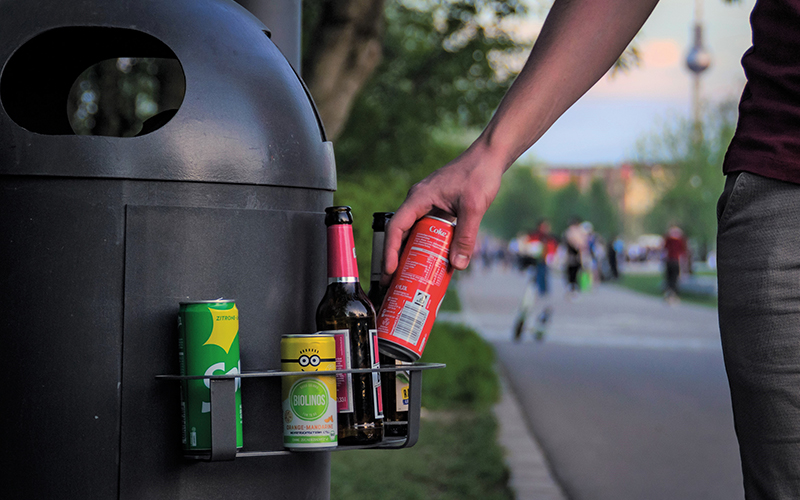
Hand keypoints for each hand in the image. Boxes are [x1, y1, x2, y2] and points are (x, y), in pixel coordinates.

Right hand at [382, 144, 504, 284]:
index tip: (390, 269)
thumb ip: (465, 236)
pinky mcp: (436, 206)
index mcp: (419, 198)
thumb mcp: (473, 207)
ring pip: (412, 231)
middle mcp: (418, 200)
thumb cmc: (479, 174)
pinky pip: (425, 228)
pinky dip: (424, 244)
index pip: (396, 227)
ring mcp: (426, 203)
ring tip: (407, 275)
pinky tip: (431, 259)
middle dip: (394, 257)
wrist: (489, 157)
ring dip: (409, 252)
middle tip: (392, 280)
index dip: (390, 250)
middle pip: (399, 232)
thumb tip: (457, 265)